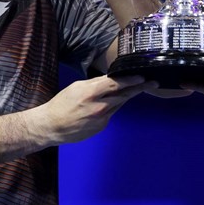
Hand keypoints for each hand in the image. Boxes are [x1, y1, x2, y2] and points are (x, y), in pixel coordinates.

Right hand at [38, 74, 155, 144]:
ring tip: (134, 89)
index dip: (132, 80)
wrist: (51, 126)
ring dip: (125, 97)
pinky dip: (111, 107)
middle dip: (139, 88)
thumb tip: (111, 78)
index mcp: (91, 93)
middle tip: (152, 82)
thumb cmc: (61, 104)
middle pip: (124, 95)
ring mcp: (101, 119)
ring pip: (118, 104)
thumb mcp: (77, 87)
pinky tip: (103, 106)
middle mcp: (99, 107)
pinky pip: (111, 114)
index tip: (143, 77)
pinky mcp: (101, 127)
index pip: (117, 84)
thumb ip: (96, 83)